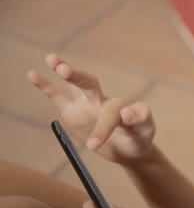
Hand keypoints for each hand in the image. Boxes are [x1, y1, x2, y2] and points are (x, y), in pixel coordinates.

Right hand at [28, 54, 155, 162]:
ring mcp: (86, 104)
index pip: (111, 112)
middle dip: (77, 76)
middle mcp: (102, 100)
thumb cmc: (139, 137)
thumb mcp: (146, 130)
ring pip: (74, 84)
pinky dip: (45, 86)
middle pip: (89, 83)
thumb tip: (125, 113)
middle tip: (64, 70)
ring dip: (65, 71)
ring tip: (52, 59)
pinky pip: (58, 96)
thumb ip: (141, 119)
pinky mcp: (73, 112)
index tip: (96, 143)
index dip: (104, 127)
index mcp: (121, 105)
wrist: (129, 148)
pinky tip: (33, 74)